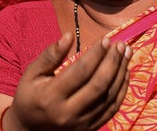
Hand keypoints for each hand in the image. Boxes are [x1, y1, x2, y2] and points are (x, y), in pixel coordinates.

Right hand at [3, 33, 131, 130]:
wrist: (30, 129)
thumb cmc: (30, 95)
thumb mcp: (32, 73)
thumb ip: (50, 55)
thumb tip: (69, 35)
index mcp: (50, 97)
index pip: (80, 72)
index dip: (96, 54)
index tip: (106, 39)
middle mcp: (67, 113)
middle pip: (98, 84)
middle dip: (112, 62)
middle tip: (120, 44)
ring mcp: (81, 124)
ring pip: (108, 96)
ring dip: (120, 72)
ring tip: (126, 53)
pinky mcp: (90, 129)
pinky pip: (112, 108)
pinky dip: (122, 89)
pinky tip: (124, 72)